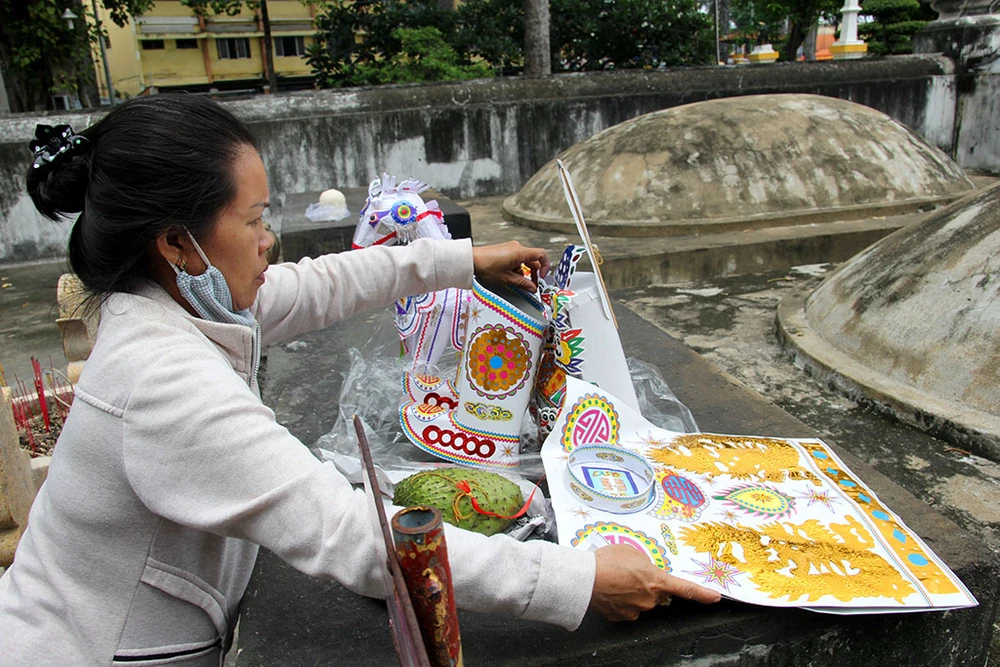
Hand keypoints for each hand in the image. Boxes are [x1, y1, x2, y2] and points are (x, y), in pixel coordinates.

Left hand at [471, 241, 549, 291]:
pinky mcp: (505, 250)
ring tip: (520, 282)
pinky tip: (511, 277)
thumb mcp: (506, 278)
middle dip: (534, 273)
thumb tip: (532, 288)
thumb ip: (522, 283)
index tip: (542, 277)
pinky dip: (518, 268)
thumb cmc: (486, 266)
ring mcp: (511, 248)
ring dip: (525, 272)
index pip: (542, 255)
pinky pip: (517, 259)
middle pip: (534, 259)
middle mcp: (517, 248)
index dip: (546, 266)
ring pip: (525, 260)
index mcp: (520, 252)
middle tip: (532, 284)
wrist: (471, 260)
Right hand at [590, 544, 721, 621]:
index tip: (714, 597)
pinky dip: (620, 600)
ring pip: (640, 601)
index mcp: (656, 580)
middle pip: (657, 594)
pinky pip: (626, 608)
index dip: (702, 594)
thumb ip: (645, 562)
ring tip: (614, 579)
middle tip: (629, 573)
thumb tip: (645, 570)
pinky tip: (610, 589)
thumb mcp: (631, 552)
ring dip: (632, 592)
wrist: (585, 578)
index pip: (686, 589)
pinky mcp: (622, 617)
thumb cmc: (606, 562)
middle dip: (648, 585)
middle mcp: (650, 599)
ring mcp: (636, 610)